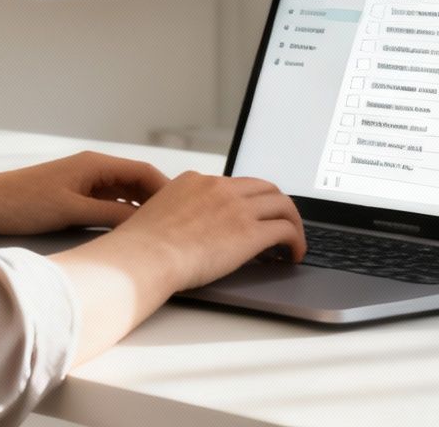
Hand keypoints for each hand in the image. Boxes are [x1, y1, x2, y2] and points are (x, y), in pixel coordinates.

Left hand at [0, 152, 169, 236]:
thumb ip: (111, 215)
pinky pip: (108, 203)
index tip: (185, 211)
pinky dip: (122, 215)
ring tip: (161, 232)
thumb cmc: (23, 203)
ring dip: (140, 210)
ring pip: (124, 195)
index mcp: (95, 164)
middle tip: (180, 225)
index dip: (167, 191)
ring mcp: (83, 182)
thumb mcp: (73, 211)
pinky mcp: (74, 195)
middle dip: (158, 202)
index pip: (144, 172)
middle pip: (137, 183)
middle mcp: (92, 169)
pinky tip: (130, 232)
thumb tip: (145, 222)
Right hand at [98, 171, 305, 292]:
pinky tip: (293, 256)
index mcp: (195, 181)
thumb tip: (185, 231)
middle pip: (265, 187)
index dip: (248, 202)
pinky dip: (296, 241)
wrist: (144, 256)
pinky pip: (286, 230)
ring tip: (293, 243)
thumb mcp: (158, 215)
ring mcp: (237, 207)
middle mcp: (219, 187)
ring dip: (293, 223)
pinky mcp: (250, 232)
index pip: (234, 184)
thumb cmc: (142, 246)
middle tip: (281, 225)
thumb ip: (177, 214)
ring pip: (283, 204)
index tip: (252, 217)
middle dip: (277, 206)